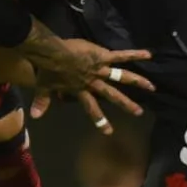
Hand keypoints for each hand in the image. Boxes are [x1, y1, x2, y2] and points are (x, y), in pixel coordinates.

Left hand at [29, 38, 153, 133]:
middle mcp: (93, 82)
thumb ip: (42, 101)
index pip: (91, 107)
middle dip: (125, 104)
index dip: (100, 119)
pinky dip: (134, 54)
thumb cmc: (48, 69)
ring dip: (137, 81)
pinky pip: (120, 55)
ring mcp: (99, 69)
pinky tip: (148, 54)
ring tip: (152, 87)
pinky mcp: (103, 55)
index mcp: (81, 89)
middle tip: (139, 112)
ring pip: (121, 76)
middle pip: (111, 95)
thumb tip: (34, 117)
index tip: (109, 132)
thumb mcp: (44, 86)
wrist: (52, 54)